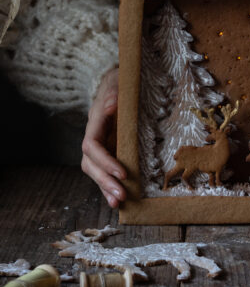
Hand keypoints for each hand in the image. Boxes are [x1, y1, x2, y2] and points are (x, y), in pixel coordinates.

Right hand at [81, 67, 126, 207]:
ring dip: (105, 188)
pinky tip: (118, 201)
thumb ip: (113, 94)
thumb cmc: (118, 83)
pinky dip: (110, 187)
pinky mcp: (108, 153)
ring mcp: (99, 147)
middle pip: (90, 164)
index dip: (105, 161)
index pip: (92, 146)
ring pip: (95, 172)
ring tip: (118, 203)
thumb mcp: (117, 83)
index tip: (123, 172)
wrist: (116, 84)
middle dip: (104, 181)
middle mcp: (93, 137)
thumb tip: (111, 105)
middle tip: (121, 196)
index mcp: (94, 123)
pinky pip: (104, 172)